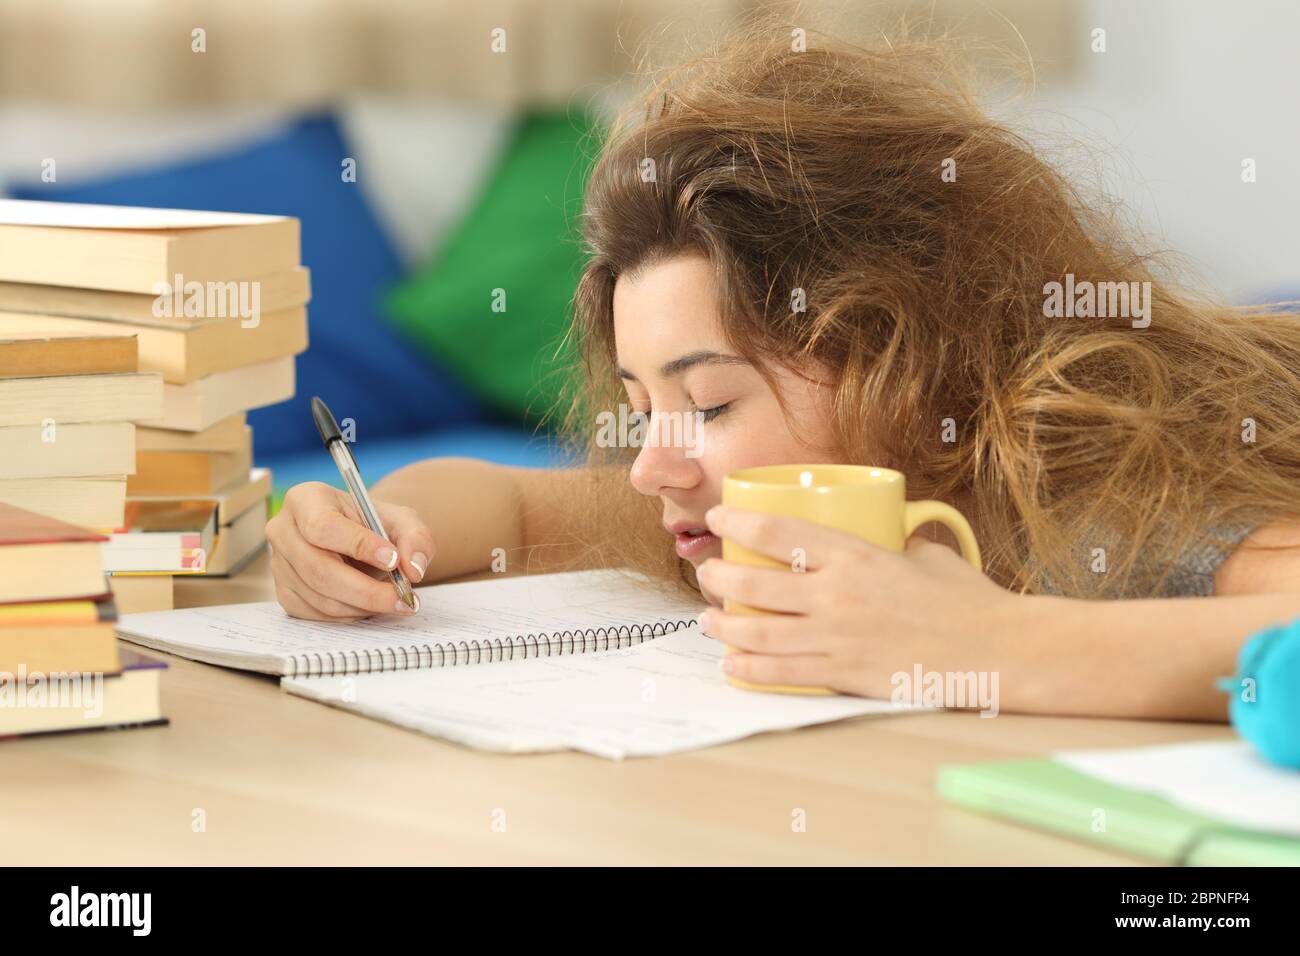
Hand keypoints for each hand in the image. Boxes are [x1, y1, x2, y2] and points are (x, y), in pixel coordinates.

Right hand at [265, 482, 433, 620]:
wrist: (359, 540)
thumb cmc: (375, 525)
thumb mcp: (402, 521)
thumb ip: (415, 538)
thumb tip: (412, 568)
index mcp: (306, 499)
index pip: (323, 526)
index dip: (358, 545)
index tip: (393, 560)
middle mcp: (283, 531)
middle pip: (318, 568)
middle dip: (366, 590)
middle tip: (403, 597)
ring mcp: (279, 565)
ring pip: (320, 596)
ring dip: (362, 606)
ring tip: (394, 602)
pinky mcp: (285, 593)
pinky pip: (317, 614)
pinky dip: (350, 615)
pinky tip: (371, 605)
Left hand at [695, 505, 1017, 698]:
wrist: (998, 653)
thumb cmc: (968, 602)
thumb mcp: (928, 555)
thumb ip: (896, 545)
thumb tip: (887, 538)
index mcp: (856, 555)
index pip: (779, 531)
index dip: (739, 521)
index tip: (718, 516)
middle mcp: (837, 595)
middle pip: (755, 583)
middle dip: (719, 577)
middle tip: (707, 573)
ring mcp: (837, 639)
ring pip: (759, 632)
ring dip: (724, 625)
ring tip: (708, 620)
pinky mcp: (844, 676)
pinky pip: (782, 673)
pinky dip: (750, 669)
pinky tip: (733, 665)